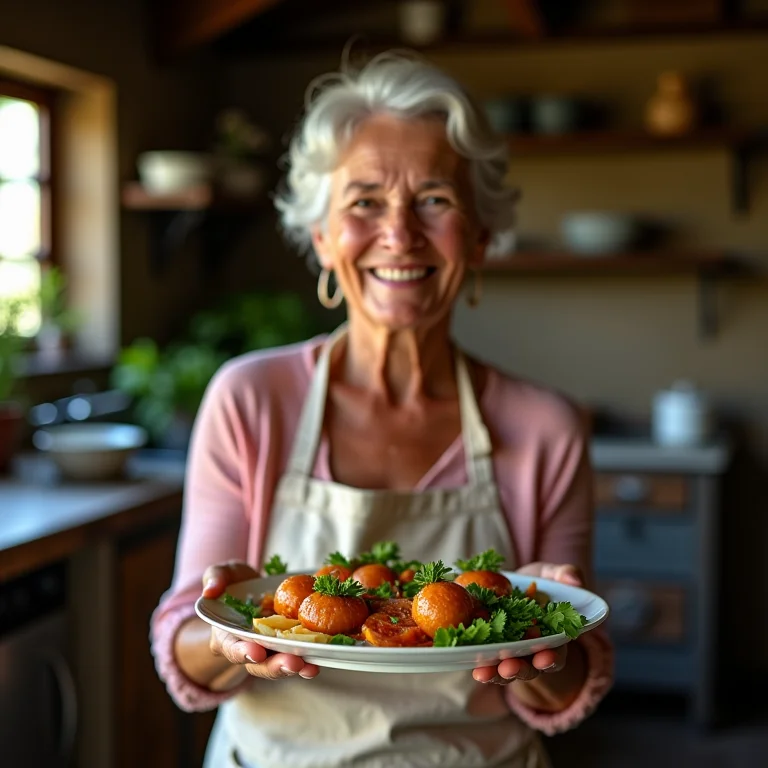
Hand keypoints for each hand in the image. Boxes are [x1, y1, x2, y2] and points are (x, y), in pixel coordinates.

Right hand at [202, 560, 319, 681]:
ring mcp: (267, 651)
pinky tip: (317, 663)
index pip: (231, 647)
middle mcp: (245, 648)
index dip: (242, 652)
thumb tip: (210, 591)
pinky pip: (295, 657)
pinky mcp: (286, 648)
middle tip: (292, 663)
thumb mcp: (223, 574)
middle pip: (257, 664)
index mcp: (225, 634)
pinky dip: (307, 662)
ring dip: (294, 668)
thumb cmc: (234, 583)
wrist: (255, 590)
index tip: (256, 652)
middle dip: (274, 666)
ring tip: (309, 667)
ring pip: (277, 665)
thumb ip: (215, 578)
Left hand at [472, 562, 582, 686]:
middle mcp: (532, 651)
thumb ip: (564, 574)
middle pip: (529, 667)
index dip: (551, 658)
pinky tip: (473, 668)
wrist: (513, 584)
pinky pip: (487, 661)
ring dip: (496, 673)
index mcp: (552, 638)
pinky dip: (480, 665)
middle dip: (519, 669)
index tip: (545, 657)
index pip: (555, 654)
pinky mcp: (491, 648)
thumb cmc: (537, 581)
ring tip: (484, 673)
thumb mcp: (550, 575)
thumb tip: (575, 581)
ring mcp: (511, 652)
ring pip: (506, 668)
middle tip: (509, 668)